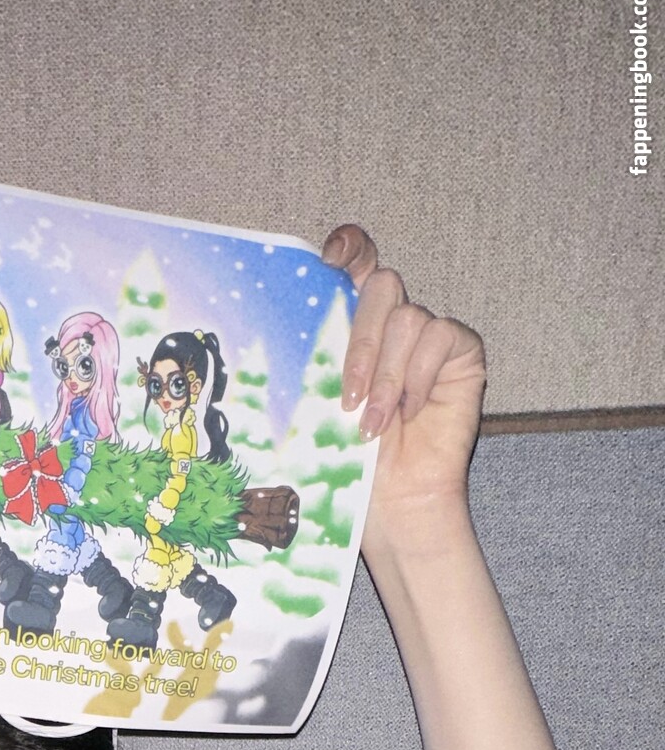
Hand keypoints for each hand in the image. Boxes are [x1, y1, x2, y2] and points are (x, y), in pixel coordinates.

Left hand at [322, 225, 486, 547]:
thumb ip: (317, 357)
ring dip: (386, 375)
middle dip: (359, 341)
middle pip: (381, 286)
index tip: (328, 260)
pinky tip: (412, 412)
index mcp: (355, 327)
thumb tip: (287, 321)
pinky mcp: (462, 353)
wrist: (394, 501)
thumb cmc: (351, 461)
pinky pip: (442, 337)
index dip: (349, 248)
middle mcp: (394, 325)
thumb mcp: (321, 403)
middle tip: (347, 398)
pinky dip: (420, 377)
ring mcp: (430, 337)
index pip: (358, 262)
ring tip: (374, 423)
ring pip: (409, 318)